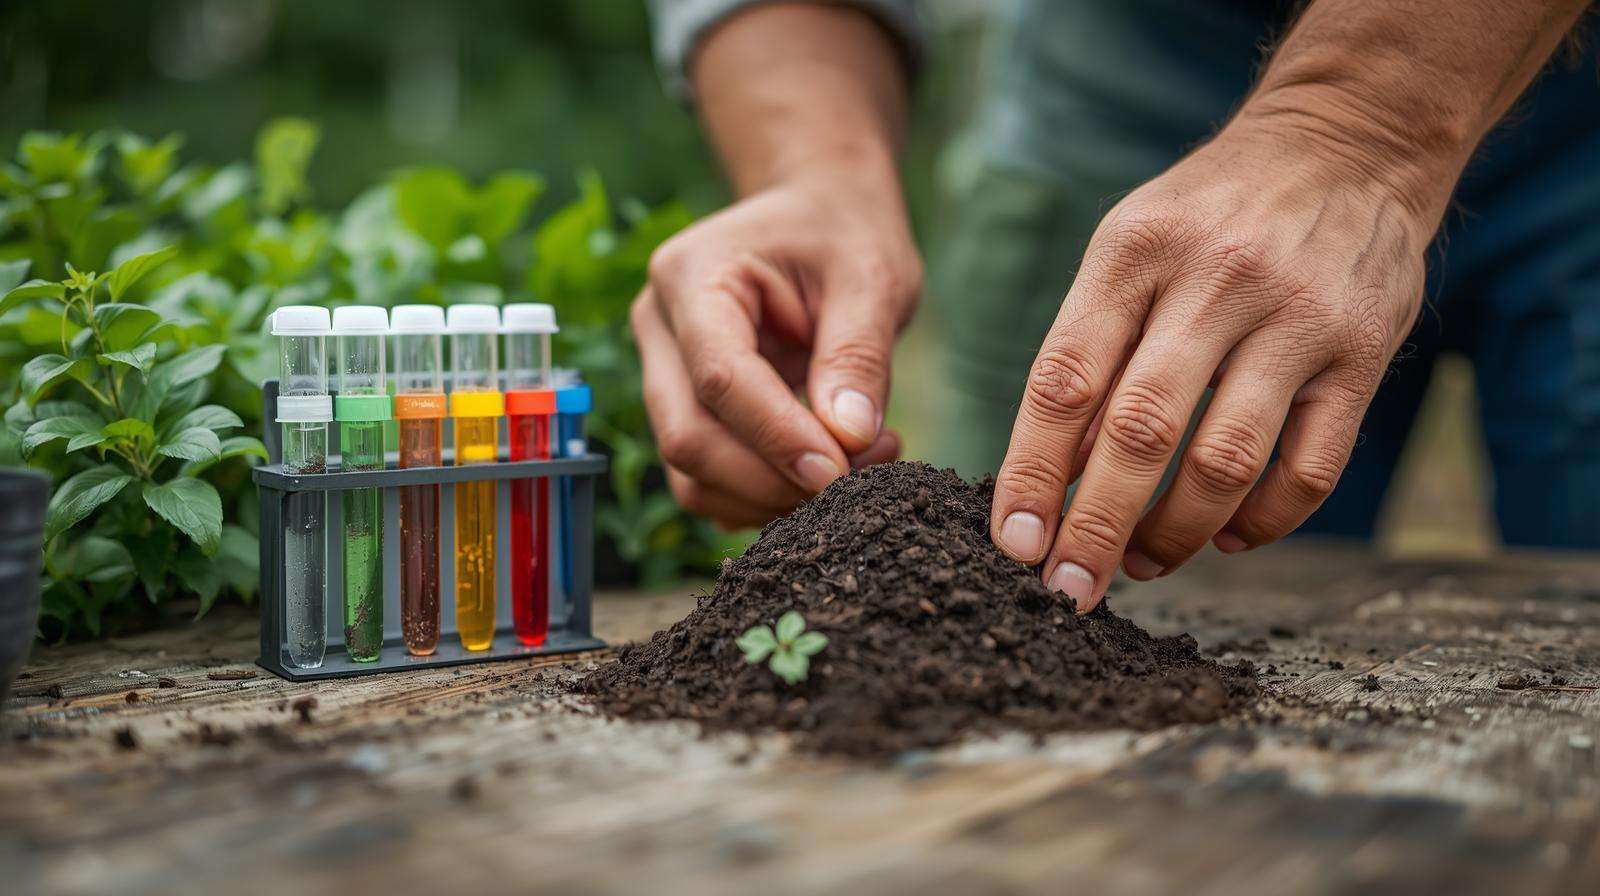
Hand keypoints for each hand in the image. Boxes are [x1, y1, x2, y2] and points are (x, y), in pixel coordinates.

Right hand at [632, 173, 920, 528]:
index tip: (841, 472)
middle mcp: (658, 325)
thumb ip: (858, 356)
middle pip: (688, 438)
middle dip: (773, 480)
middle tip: (862, 477)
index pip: (719, 378)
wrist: (818, 214)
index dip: (777, 438)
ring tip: (856, 471)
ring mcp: (661, 371)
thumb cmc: (843, 234)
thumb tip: (848, 439)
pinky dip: (762, 497)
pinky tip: (823, 473)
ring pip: (690, 474)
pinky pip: (706, 480)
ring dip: (770, 498)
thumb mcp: (872, 277)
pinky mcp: (682, 408)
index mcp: (692, 275)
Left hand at [990, 118, 1435, 610]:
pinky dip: (1265, 521)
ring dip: (1176, 534)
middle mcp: (1215, 280)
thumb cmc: (1208, 214)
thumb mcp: (1129, 249)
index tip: (1013, 543)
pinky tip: (1229, 538)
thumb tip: (1051, 470)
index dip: (1032, 472)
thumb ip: (1088, 347)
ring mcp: (1295, 318)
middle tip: (1068, 590)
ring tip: (1142, 564)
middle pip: (1140, 431)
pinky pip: (1311, 468)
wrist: (1345, 144)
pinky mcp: (1363, 353)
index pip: (1064, 380)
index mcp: (1134, 253)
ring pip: (1225, 461)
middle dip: (1095, 527)